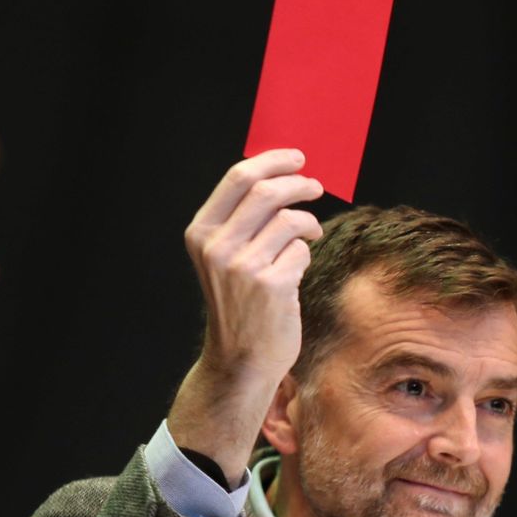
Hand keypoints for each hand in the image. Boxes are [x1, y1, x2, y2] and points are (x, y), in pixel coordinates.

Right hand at [168, 150, 323, 482]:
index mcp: (201, 233)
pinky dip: (306, 254)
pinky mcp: (270, 285)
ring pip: (290, 219)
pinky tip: (298, 270)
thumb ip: (244, 220)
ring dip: (309, 223)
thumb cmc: (241, 304)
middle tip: (315, 187)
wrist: (241, 359)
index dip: (272, 161)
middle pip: (267, 191)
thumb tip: (282, 177)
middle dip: (298, 184)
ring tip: (311, 233)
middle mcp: (216, 246)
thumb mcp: (226, 257)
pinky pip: (302, 250)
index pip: (237, 177)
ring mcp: (242, 266)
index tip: (297, 158)